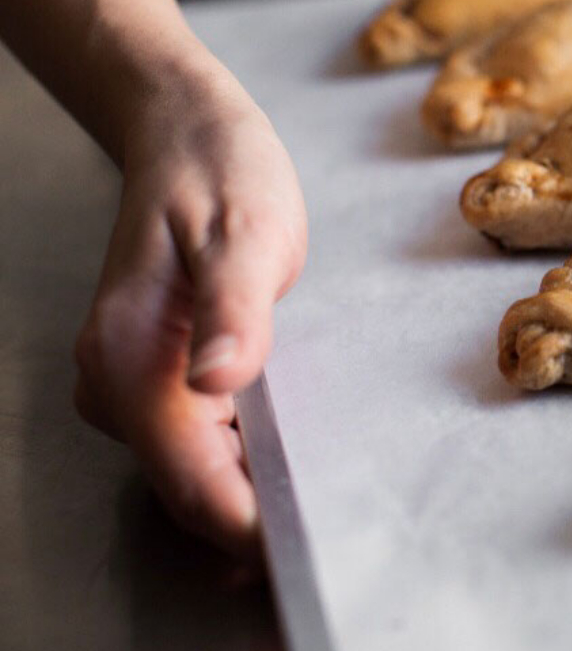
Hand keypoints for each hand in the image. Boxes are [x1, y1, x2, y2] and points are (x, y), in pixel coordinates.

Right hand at [73, 76, 306, 558]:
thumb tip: (220, 384)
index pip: (193, 484)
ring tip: (335, 502)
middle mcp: (116, 388)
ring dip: (259, 494)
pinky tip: (300, 458)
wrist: (185, 133)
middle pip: (193, 492)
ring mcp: (130, 388)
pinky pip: (202, 444)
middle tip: (343, 535)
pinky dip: (249, 460)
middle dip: (262, 523)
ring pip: (198, 474)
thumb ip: (236, 314)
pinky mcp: (155, 381)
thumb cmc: (220, 173)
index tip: (314, 549)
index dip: (253, 528)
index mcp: (132, 364)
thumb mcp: (247, 235)